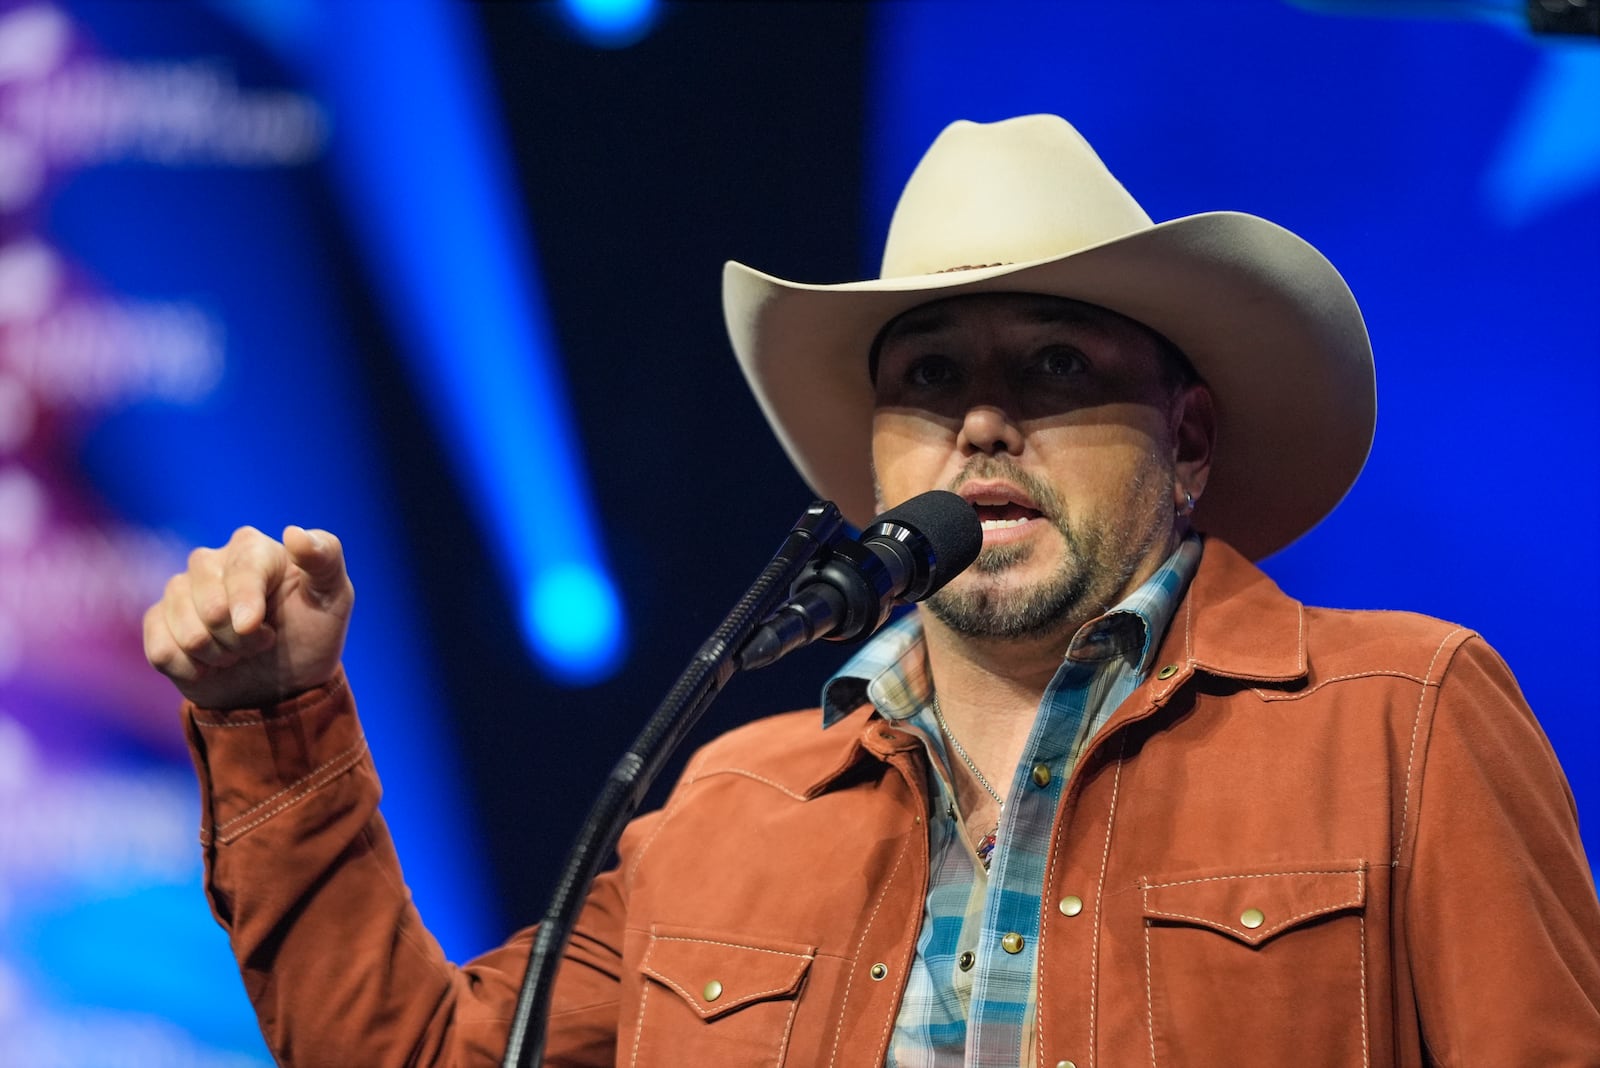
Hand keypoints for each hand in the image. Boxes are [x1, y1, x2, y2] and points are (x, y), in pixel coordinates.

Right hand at [144, 525, 354, 709]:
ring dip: (220, 655)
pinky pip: (161, 650)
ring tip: (239, 651)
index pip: (240, 569)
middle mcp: (211, 561)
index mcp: (252, 548)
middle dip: (241, 638)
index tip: (257, 628)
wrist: (283, 680)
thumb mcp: (333, 597)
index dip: (247, 603)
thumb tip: (294, 533)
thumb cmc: (311, 631)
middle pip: (211, 607)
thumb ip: (325, 559)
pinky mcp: (158, 622)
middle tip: (263, 641)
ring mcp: (180, 590)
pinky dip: (192, 668)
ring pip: (187, 632)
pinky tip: (211, 664)